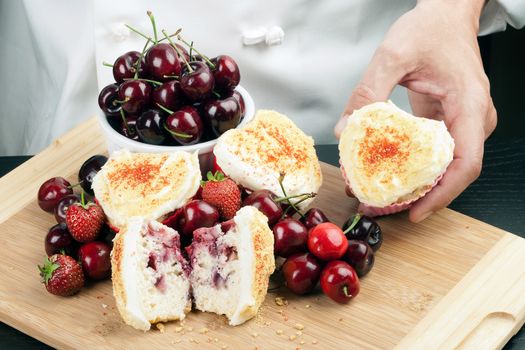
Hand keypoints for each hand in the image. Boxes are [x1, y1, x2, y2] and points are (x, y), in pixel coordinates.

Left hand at [334, 0, 496, 221]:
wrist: (445, 14)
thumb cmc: (430, 28)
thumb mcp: (393, 55)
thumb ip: (368, 92)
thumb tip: (345, 129)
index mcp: (469, 105)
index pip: (465, 163)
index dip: (442, 194)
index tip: (415, 211)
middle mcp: (473, 119)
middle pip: (452, 172)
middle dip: (418, 196)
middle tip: (379, 207)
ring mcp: (462, 122)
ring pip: (442, 165)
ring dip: (412, 184)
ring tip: (376, 196)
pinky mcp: (448, 121)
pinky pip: (432, 152)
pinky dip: (409, 166)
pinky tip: (383, 172)